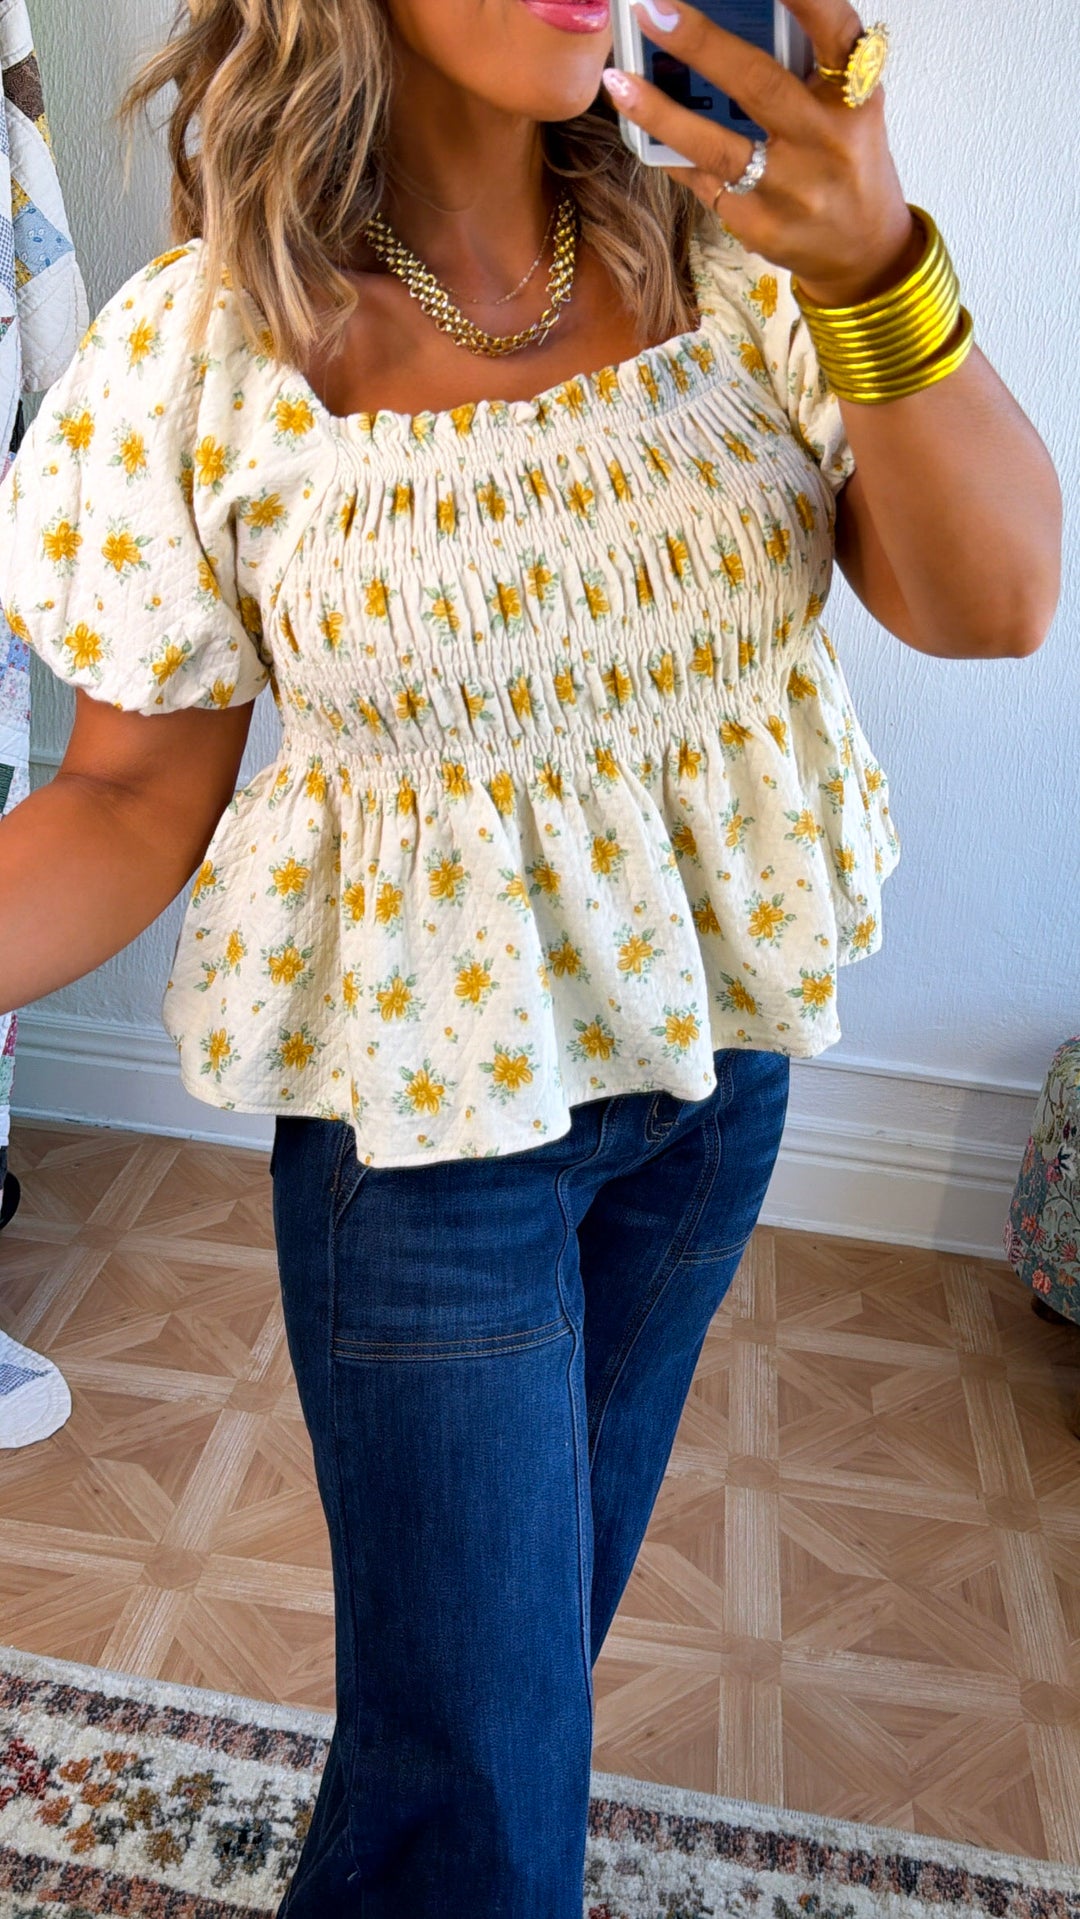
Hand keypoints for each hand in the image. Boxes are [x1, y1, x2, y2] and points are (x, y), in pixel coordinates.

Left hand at [602, 0, 919, 307]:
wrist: (862, 249)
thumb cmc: (845, 157)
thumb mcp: (844, 105)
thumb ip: (802, 65)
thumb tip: (723, 15)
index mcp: (854, 95)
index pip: (834, 29)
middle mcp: (827, 141)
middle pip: (758, 84)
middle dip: (700, 44)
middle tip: (651, 9)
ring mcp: (791, 190)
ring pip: (716, 146)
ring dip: (660, 112)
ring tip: (618, 80)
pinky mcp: (760, 226)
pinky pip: (702, 181)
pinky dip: (669, 150)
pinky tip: (639, 126)